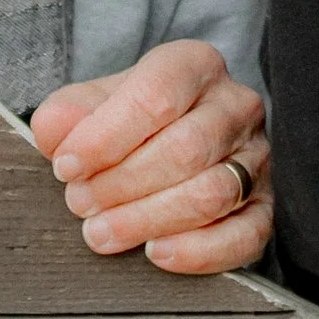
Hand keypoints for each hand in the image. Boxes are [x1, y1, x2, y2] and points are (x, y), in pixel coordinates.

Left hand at [30, 39, 270, 276]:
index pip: (157, 96)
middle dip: (121, 185)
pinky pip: (245, 235)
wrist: (173, 140)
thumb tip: (54, 131)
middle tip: (80, 204)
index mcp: (195, 65)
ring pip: (210, 194)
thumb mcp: (94, 105)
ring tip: (102, 232)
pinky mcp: (264, 205)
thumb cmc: (131, 122)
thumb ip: (67, 113)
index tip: (66, 166)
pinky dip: (197, 252)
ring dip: (146, 220)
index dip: (105, 138)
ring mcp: (257, 156)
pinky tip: (155, 253)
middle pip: (184, 149)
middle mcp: (235, 105)